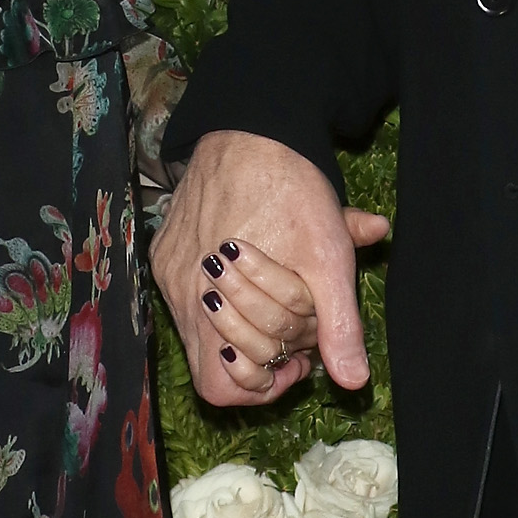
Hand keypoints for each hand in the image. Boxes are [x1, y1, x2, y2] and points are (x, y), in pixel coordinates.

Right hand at [152, 128, 389, 407]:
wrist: (252, 130)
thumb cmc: (293, 192)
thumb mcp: (329, 259)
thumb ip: (339, 324)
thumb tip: (353, 382)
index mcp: (217, 305)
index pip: (223, 387)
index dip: (264, 383)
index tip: (297, 357)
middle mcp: (182, 295)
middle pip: (213, 365)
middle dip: (261, 354)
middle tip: (295, 329)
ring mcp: (168, 273)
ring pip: (200, 332)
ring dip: (241, 330)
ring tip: (276, 306)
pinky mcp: (164, 252)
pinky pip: (185, 296)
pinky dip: (218, 301)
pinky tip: (251, 279)